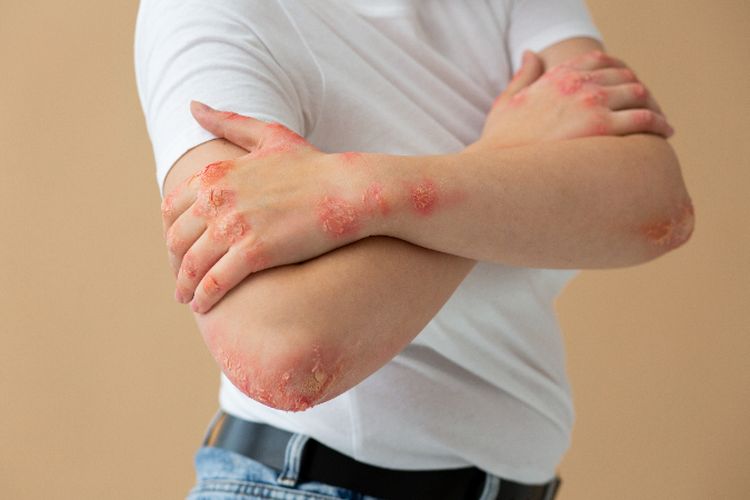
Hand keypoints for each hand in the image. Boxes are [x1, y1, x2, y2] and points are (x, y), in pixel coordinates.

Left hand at [161, 102, 378, 313]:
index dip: (172, 233)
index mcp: (216, 174)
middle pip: (177, 240)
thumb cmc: (313, 165)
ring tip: (188, 300)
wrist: (348, 190)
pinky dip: (204, 297)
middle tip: (180, 280)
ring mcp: (234, 226)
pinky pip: (216, 282)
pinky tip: (203, 307)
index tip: (179, 249)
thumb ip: (228, 122)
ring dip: (185, 287)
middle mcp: (217, 199)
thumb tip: (193, 104)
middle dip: (175, 263)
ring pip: (192, 265)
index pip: (172, 209)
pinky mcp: (255, 253)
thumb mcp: (268, 136)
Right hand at [473, 49, 672, 149]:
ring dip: (653, 106)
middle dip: (638, 91)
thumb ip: (524, 75)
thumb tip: (531, 53)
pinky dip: (659, 123)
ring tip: (661, 122)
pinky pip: (643, 118)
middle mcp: (577, 83)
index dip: (618, 71)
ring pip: (638, 94)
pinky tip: (664, 133)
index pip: (598, 60)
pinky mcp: (602, 127)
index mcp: (557, 76)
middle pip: (624, 76)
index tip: (627, 86)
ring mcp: (591, 103)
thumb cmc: (500, 142)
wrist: (498, 166)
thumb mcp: (507, 101)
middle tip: (648, 109)